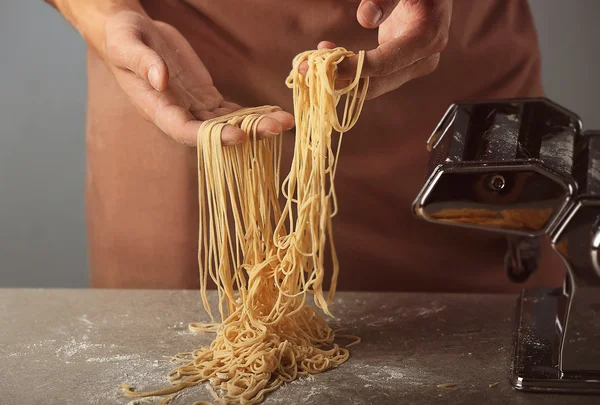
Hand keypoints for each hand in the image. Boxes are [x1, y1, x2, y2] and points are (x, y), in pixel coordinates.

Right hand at [103, 11, 293, 145]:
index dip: (213, 137)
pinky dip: (251, 113)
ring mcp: (194, 107)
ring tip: (285, 122)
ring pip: (228, 122)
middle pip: (215, 132)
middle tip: (276, 130)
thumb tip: (161, 80)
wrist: (129, 32)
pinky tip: (273, 114)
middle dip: (247, 133)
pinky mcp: (205, 96)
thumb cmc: (121, 38)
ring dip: (256, 125)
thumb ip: (143, 62)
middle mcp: (178, 114)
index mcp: (156, 108)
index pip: (186, 131)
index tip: (239, 136)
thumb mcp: (126, 44)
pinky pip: (230, 110)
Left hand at [308, 0, 451, 99]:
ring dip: (340, 78)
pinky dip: (348, 72)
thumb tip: (366, 18)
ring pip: (372, 85)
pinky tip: (329, 57)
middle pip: (376, 83)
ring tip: (312, 62)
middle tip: (306, 68)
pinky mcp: (401, 66)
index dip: (352, 69)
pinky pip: (372, 77)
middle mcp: (423, 59)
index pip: (384, 65)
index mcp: (427, 38)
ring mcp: (412, 66)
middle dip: (340, 79)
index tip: (323, 65)